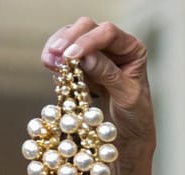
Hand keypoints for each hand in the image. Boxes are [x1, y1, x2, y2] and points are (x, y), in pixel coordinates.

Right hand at [41, 17, 155, 149]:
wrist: (129, 135)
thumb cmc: (136, 117)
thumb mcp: (126, 96)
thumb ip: (107, 74)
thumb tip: (85, 57)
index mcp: (132, 50)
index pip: (108, 33)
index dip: (88, 40)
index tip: (72, 55)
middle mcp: (115, 47)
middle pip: (87, 28)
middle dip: (69, 39)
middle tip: (56, 55)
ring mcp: (97, 54)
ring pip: (72, 38)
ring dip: (58, 47)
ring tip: (49, 61)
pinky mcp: (82, 65)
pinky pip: (65, 54)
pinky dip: (56, 58)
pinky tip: (50, 66)